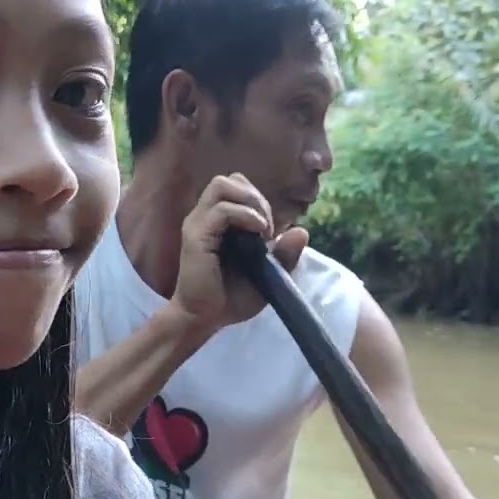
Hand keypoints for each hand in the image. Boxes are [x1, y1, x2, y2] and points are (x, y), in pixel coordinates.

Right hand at [168, 173, 308, 332]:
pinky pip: (222, 210)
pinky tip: (258, 235)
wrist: (205, 319)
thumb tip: (302, 231)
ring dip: (249, 201)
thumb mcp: (268, 275)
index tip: (270, 231)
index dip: (258, 200)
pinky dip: (245, 215)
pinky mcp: (196, 236)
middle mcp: (206, 216)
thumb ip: (285, 255)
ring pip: (222, 184)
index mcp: (219, 221)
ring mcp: (199, 224)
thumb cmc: (232, 298)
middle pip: (230, 179)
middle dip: (254, 196)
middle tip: (265, 227)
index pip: (238, 187)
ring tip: (261, 228)